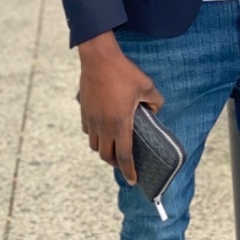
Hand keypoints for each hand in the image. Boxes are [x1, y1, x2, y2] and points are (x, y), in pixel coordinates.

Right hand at [78, 32, 163, 184]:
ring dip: (104, 150)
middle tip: (124, 163)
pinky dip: (95, 135)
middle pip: (107, 156)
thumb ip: (155, 102)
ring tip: (113, 146)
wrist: (99, 58)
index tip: (133, 181)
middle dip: (116, 164)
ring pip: (95, 145)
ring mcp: (91, 120)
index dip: (129, 172)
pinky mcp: (84, 111)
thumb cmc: (123, 72)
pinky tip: (101, 128)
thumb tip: (154, 112)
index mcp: (120, 124)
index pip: (125, 157)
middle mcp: (103, 126)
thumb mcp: (147, 85)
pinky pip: (88, 131)